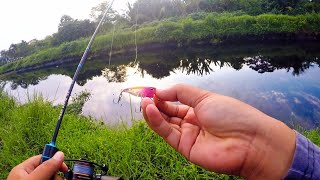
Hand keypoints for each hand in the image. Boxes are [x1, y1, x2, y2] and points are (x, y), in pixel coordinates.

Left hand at [8, 151, 67, 179]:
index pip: (43, 158)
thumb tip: (60, 154)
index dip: (55, 161)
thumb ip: (46, 167)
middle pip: (48, 169)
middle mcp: (27, 176)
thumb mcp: (35, 179)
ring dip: (56, 179)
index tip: (64, 168)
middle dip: (56, 174)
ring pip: (50, 176)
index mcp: (23, 169)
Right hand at [142, 84, 295, 179]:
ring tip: (144, 102)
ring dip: (153, 112)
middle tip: (144, 95)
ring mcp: (188, 135)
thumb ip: (180, 92)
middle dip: (155, 104)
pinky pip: (167, 133)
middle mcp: (192, 122)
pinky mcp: (185, 147)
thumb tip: (160, 90)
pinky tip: (150, 110)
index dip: (163, 96)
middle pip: (168, 113)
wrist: (250, 141)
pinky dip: (157, 122)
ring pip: (165, 123)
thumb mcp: (205, 97)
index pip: (175, 101)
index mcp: (199, 109)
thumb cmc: (233, 115)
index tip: (151, 90)